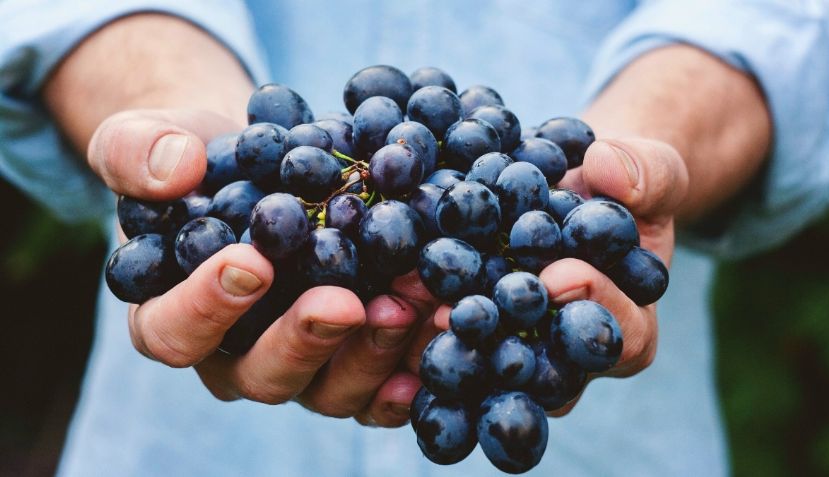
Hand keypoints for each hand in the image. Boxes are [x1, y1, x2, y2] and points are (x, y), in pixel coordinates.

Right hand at [91, 108, 434, 426]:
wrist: (262, 164)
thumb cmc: (196, 159)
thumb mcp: (148, 138)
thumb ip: (138, 152)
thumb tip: (175, 169)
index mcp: (171, 315)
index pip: (174, 333)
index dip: (207, 308)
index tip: (251, 262)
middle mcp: (236, 355)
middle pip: (262, 375)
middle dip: (306, 340)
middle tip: (345, 302)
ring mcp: (301, 364)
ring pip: (330, 388)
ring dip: (374, 352)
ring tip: (413, 302)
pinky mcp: (352, 358)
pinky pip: (382, 385)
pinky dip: (413, 364)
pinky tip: (443, 330)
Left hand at [414, 134, 688, 416]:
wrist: (571, 188)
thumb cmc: (620, 187)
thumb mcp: (650, 171)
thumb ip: (646, 174)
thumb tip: (608, 169)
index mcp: (628, 329)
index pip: (621, 336)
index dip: (595, 307)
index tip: (562, 275)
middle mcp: (568, 358)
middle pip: (543, 370)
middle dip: (504, 341)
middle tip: (464, 314)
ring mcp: (515, 352)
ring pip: (484, 367)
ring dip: (446, 344)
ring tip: (410, 310)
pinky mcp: (469, 336)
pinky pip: (443, 342)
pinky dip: (411, 325)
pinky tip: (380, 304)